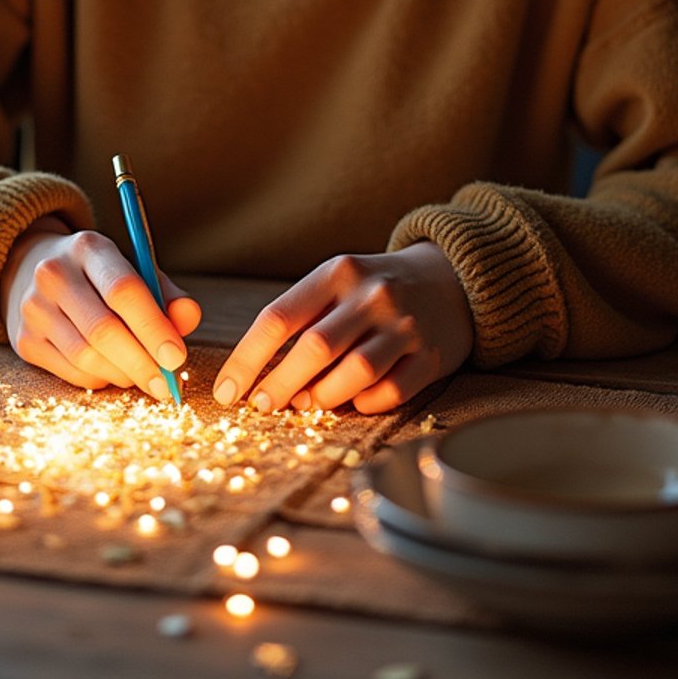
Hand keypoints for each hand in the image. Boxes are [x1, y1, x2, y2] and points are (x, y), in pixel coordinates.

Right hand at [0, 220, 200, 397]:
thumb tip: (189, 318)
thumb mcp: (133, 269)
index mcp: (89, 248)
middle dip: (141, 363)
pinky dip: (100, 379)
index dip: (153, 327)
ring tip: (143, 376)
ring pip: (86, 357)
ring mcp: (33, 308)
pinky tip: (114, 372)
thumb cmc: (98, 275)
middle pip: (103, 330)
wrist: (31, 269)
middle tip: (167, 386)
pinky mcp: (24, 340)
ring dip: (123, 375)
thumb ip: (165, 294)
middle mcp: (54, 274)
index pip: (123, 290)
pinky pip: (70, 372)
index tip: (177, 357)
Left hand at [212, 243, 473, 414]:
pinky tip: (353, 402)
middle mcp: (371, 295)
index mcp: (337, 272)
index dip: (247, 359)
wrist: (450, 279)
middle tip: (262, 406)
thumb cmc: (374, 289)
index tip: (226, 391)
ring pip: (354, 373)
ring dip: (322, 397)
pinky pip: (391, 392)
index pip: (279, 317)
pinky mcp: (431, 355)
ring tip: (307, 404)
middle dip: (280, 385)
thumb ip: (301, 320)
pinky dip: (365, 404)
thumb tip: (260, 379)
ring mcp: (404, 325)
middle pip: (314, 348)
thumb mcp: (336, 283)